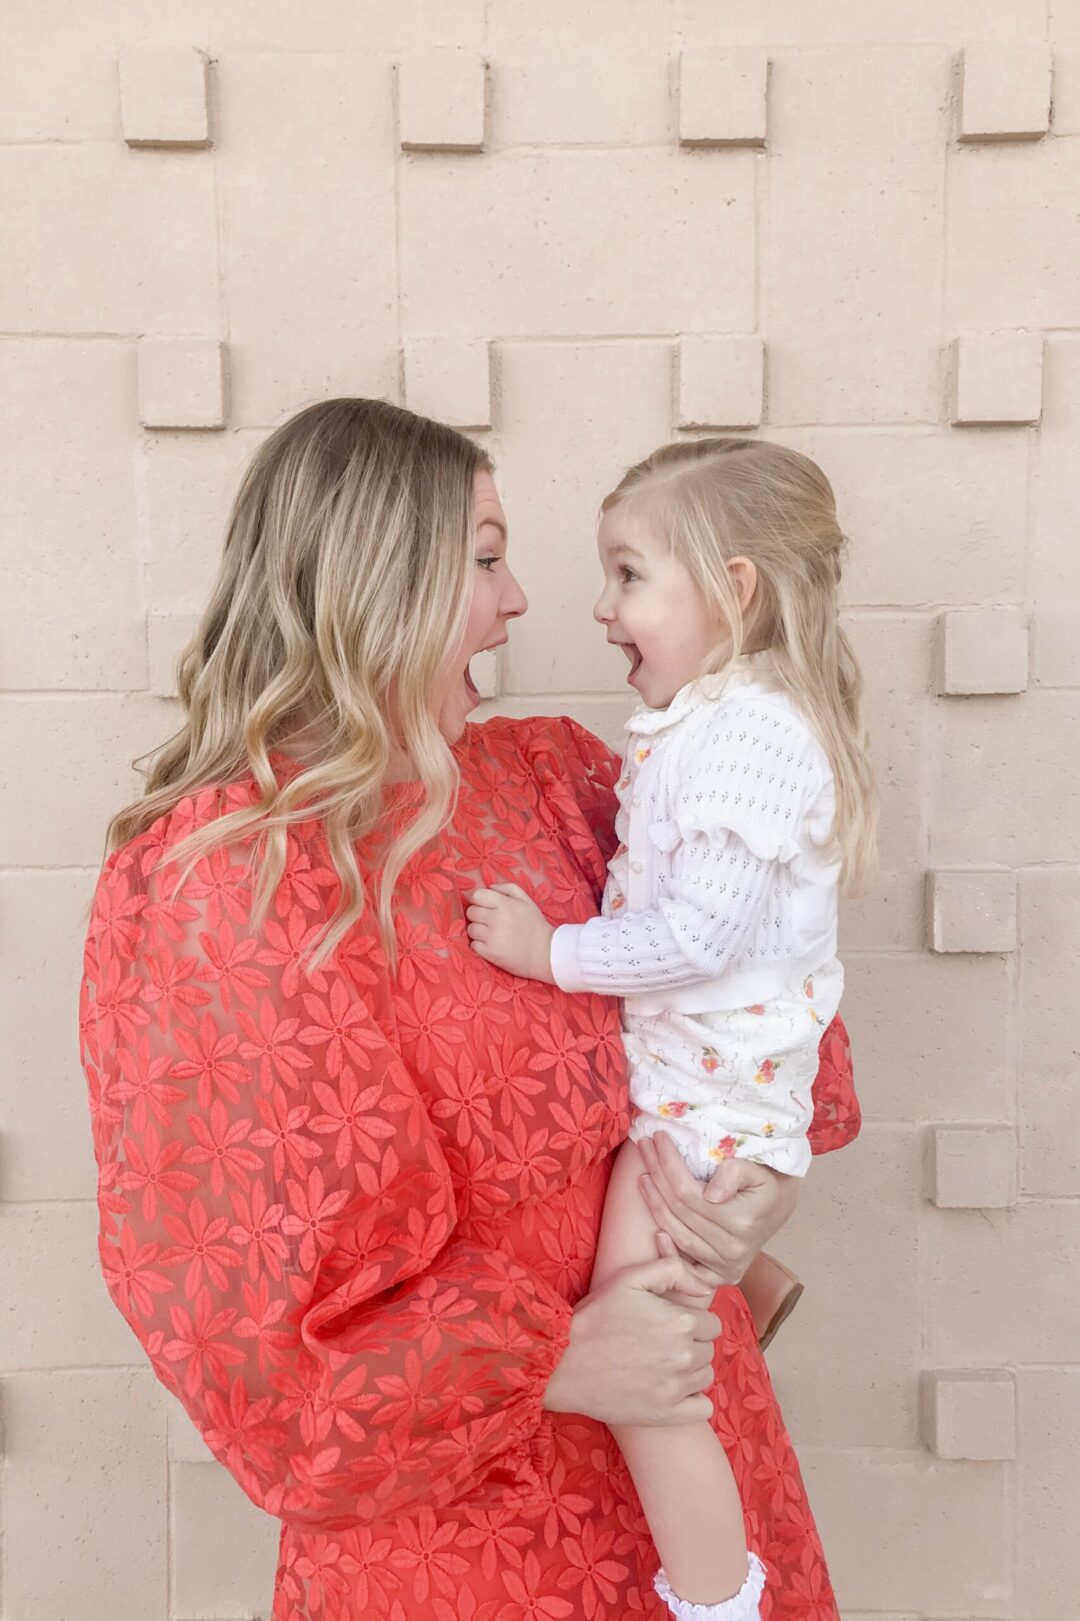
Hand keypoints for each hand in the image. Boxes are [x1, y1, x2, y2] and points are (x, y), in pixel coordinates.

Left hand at [466, 883, 555, 982]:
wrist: (546, 953)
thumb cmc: (536, 925)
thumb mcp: (527, 901)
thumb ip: (508, 888)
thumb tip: (489, 886)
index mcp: (505, 904)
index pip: (477, 896)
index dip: (478, 899)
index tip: (483, 904)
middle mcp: (496, 919)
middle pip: (471, 912)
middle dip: (478, 914)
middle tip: (489, 920)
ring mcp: (492, 937)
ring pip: (470, 929)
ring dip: (478, 930)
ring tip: (491, 933)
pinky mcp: (490, 953)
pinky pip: (473, 945)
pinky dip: (479, 945)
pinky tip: (492, 944)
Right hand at [543, 1255, 720, 1425]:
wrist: (563, 1361)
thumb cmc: (596, 1316)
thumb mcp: (630, 1278)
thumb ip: (672, 1270)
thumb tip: (703, 1286)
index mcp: (681, 1321)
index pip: (712, 1324)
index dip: (692, 1322)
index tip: (670, 1323)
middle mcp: (685, 1355)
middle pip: (708, 1350)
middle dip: (691, 1344)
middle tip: (660, 1343)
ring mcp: (676, 1388)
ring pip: (705, 1376)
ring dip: (691, 1370)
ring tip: (661, 1364)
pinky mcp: (666, 1414)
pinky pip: (703, 1408)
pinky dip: (693, 1400)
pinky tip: (670, 1389)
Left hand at [636, 1131, 799, 1288]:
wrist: (779, 1207)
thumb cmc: (767, 1182)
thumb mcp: (757, 1169)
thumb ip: (736, 1173)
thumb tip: (711, 1194)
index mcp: (741, 1222)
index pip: (689, 1193)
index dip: (668, 1165)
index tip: (658, 1139)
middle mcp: (732, 1250)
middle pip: (679, 1211)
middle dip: (657, 1175)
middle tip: (644, 1148)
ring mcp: (726, 1267)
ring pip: (677, 1235)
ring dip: (655, 1204)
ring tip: (644, 1176)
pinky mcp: (720, 1277)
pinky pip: (687, 1270)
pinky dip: (669, 1254)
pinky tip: (656, 1232)